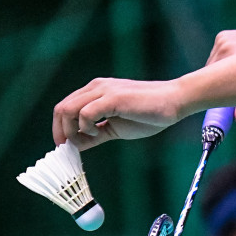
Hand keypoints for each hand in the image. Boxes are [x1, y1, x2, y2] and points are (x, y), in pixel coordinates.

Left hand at [52, 77, 183, 147]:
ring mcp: (103, 91)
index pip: (65, 107)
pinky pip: (85, 114)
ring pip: (68, 110)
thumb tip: (75, 145)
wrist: (175, 102)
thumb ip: (95, 134)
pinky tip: (98, 132)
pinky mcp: (113, 98)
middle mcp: (96, 87)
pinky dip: (86, 128)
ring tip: (86, 140)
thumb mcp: (115, 128)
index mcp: (96, 91)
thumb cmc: (149, 114)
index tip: (67, 146)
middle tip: (69, 148)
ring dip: (71, 130)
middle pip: (61, 108)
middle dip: (60, 132)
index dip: (60, 128)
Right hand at [205, 9, 235, 123]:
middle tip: (226, 94)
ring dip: (219, 72)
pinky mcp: (223, 36)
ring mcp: (223, 39)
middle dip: (216, 84)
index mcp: (232, 58)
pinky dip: (223, 62)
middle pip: (209, 73)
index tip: (215, 102)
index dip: (212, 93)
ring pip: (212, 65)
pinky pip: (217, 56)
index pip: (210, 81)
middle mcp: (225, 46)